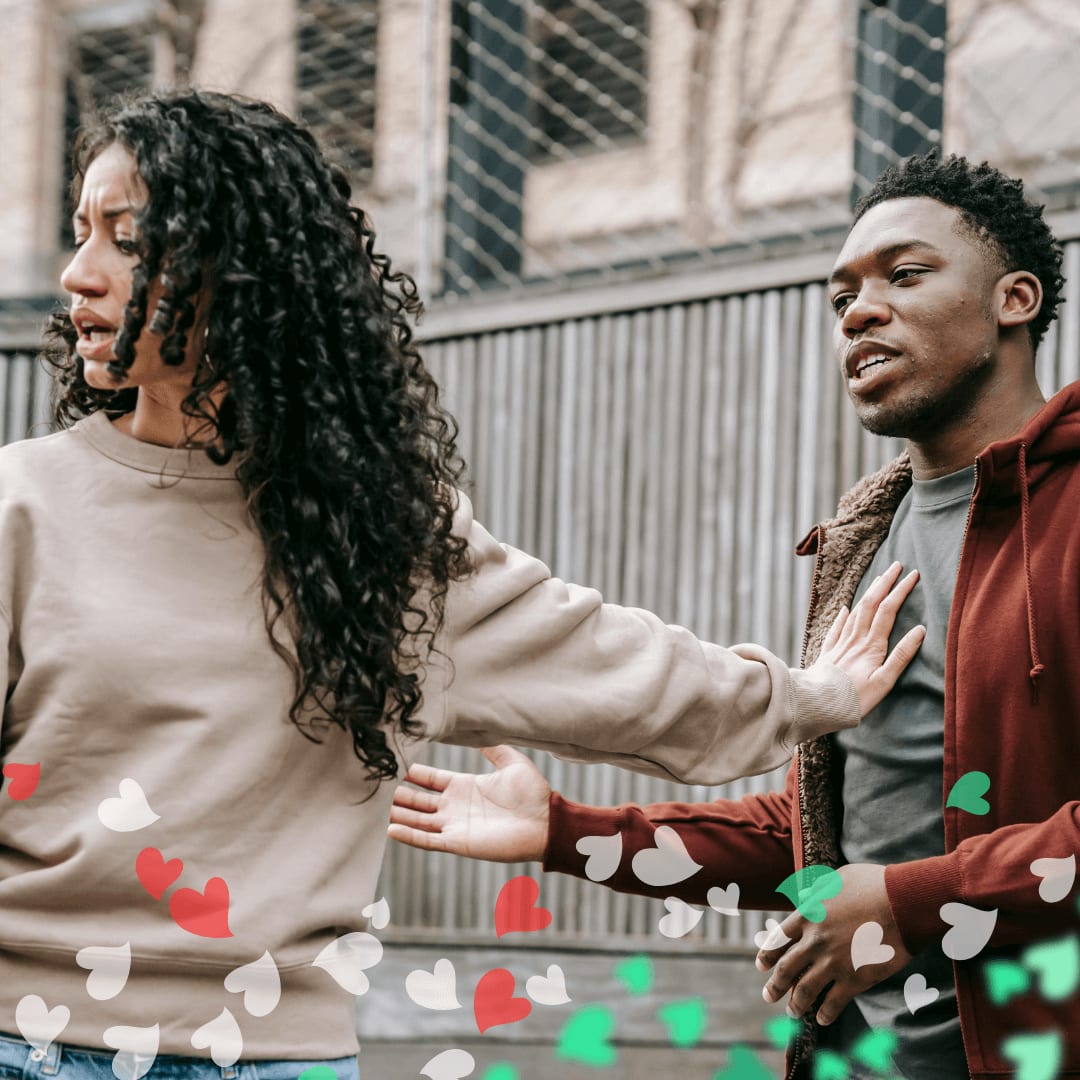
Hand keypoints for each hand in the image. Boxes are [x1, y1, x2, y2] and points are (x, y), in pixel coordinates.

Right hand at [388, 745, 551, 861]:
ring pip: (418, 819)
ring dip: (398, 814)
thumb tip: (480, 729)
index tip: (394, 764)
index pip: (430, 778)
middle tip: (375, 786)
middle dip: (398, 794)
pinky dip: (409, 835)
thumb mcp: (512, 763)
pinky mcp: (459, 842)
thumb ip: (495, 748)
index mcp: (465, 786)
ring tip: (375, 808)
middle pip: (418, 800)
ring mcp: (455, 825)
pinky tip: (390, 829)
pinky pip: (428, 840)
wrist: (546, 822)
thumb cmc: (533, 793)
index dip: (413, 773)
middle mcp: (455, 806)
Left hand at [755, 863, 913, 1024]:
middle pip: (786, 968)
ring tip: (791, 1013)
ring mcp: (833, 962)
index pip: (779, 939)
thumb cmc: (873, 884)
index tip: (761, 966)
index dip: (768, 954)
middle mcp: (815, 940)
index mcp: (808, 914)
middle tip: (768, 996)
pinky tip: (822, 1019)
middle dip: (774, 986)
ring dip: (795, 1004)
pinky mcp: (855, 979)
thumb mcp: (837, 879)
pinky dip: (825, 1013)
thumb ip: (819, 891)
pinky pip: (834, 1002)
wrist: (901, 902)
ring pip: (805, 990)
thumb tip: (807, 894)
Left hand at [813, 562, 924, 715]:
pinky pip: (836, 628)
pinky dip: (842, 615)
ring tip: (878, 579)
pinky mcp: (828, 653)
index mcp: (871, 645)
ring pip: (855, 611)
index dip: (901, 590)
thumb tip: (919, 630)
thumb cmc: (854, 698)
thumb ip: (901, 655)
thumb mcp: (884, 681)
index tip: (913, 575)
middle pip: (871, 603)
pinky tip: (844, 608)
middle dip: (885, 582)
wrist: (816, 704)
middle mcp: (855, 639)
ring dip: (868, 593)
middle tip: (897, 565)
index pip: (888, 610)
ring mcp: (840, 644)